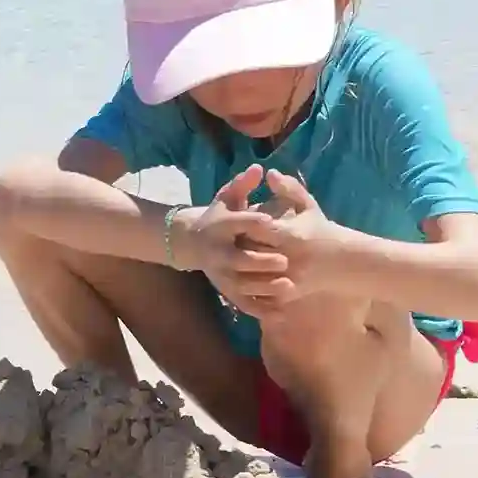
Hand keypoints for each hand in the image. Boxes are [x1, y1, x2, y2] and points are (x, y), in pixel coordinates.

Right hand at [179, 168, 298, 316]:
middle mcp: (217, 252)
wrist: (190, 242)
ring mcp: (220, 274)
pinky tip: (280, 310)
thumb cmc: (217, 216)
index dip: (254, 222)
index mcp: (220, 226)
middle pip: (239, 259)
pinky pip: (243, 302)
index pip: (237, 223)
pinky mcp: (225, 290)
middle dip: (261, 261)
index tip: (272, 222)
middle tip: (285, 261)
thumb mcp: (227, 197)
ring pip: (242, 284)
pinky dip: (260, 308)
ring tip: (288, 286)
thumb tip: (259, 168)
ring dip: (264, 287)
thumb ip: (243, 184)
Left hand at [244, 169, 351, 310]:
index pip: (256, 228)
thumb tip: (269, 172)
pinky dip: (251, 285)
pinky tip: (244, 277)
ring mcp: (288, 277)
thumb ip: (289, 188)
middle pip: (250, 251)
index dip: (243, 224)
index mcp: (291, 234)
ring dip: (240, 268)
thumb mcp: (309, 206)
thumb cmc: (322, 230)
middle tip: (228, 241)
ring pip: (252, 275)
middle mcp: (288, 257)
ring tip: (234, 259)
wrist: (345, 262)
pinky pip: (262, 290)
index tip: (238, 221)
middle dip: (238, 246)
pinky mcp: (289, 292)